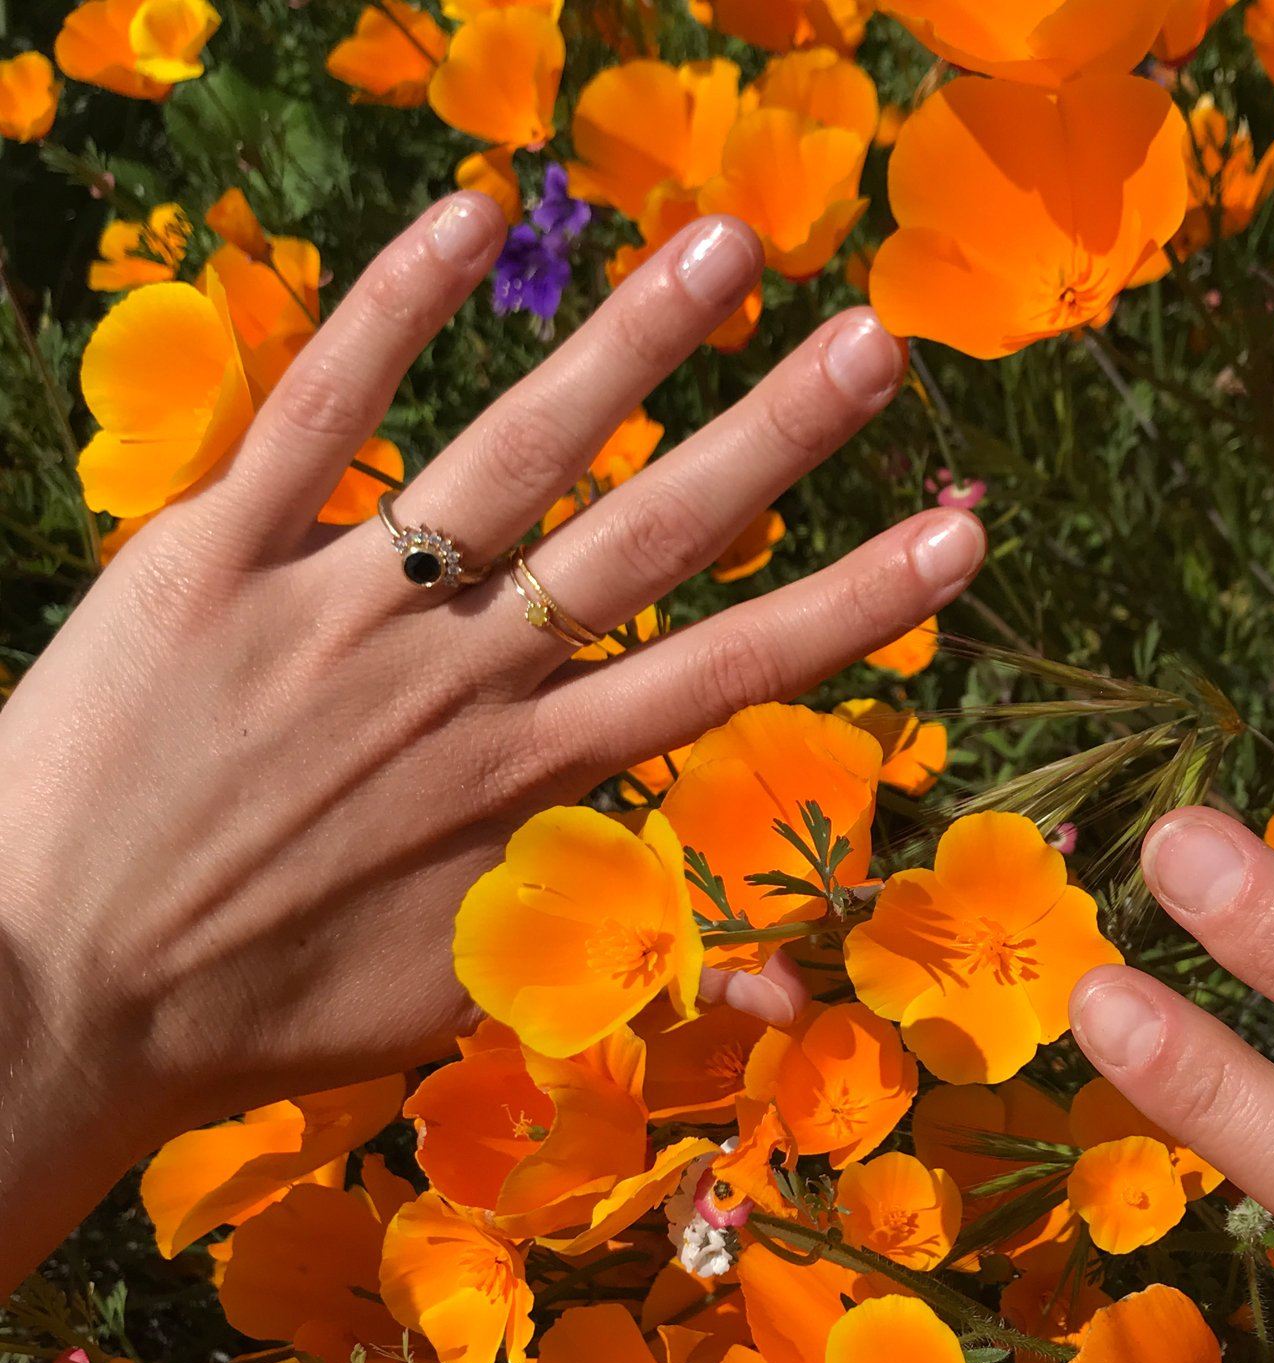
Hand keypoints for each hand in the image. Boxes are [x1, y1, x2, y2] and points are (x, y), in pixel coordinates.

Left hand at [0, 195, 985, 1286]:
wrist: (52, 993)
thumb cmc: (272, 1011)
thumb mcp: (479, 1000)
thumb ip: (639, 960)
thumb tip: (796, 988)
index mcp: (535, 783)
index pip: (733, 670)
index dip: (858, 604)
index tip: (961, 536)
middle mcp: (466, 679)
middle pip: (653, 534)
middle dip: (778, 437)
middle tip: (878, 341)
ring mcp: (342, 607)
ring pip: (514, 449)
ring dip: (629, 343)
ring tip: (730, 246)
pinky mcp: (213, 557)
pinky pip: (318, 415)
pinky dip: (390, 310)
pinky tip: (470, 218)